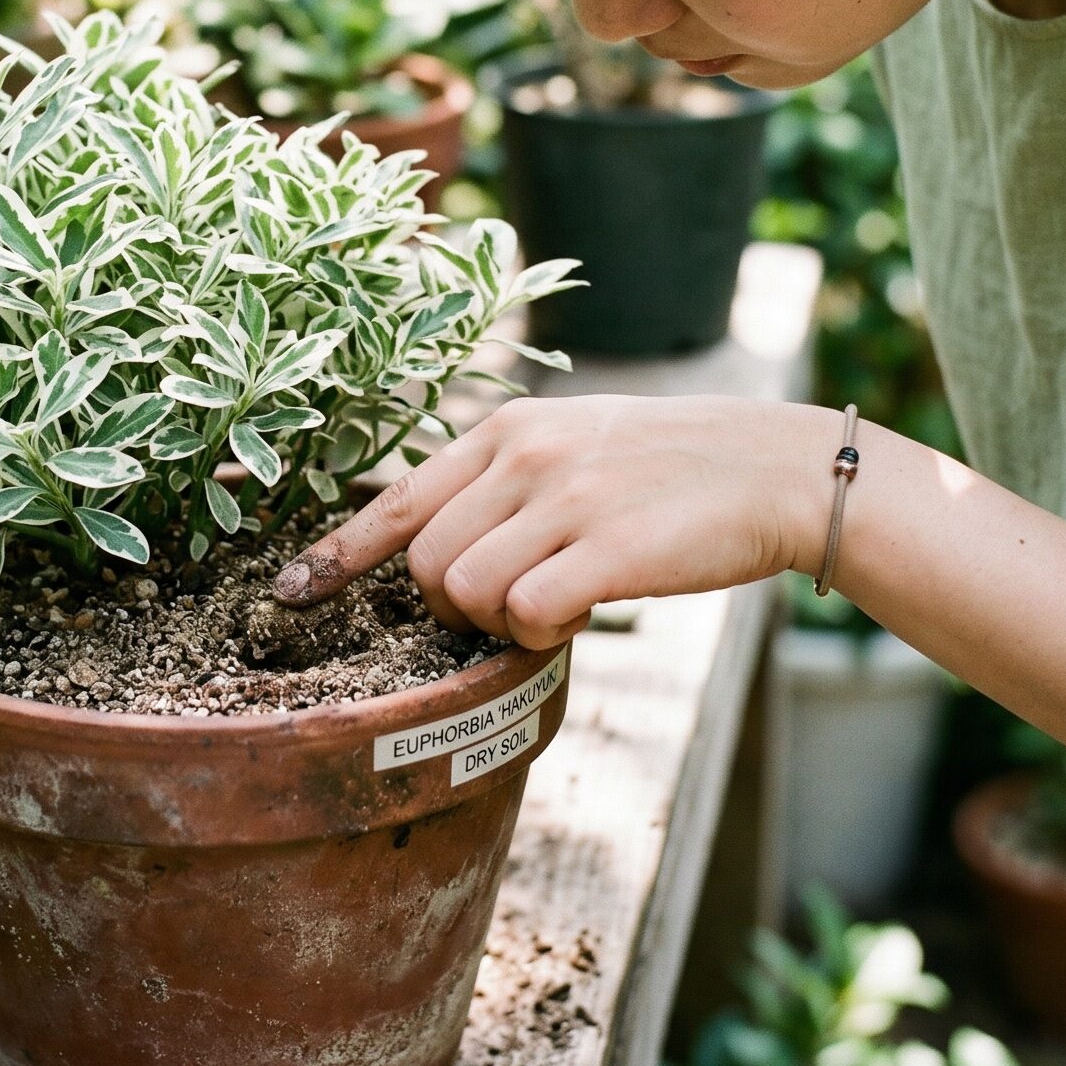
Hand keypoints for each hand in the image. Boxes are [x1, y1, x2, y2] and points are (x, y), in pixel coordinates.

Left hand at [271, 394, 838, 648]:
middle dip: (448, 606)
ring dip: (498, 624)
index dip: (340, 554)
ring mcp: (565, 499)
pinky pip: (524, 614)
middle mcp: (525, 456)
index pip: (398, 497)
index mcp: (509, 430)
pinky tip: (579, 617)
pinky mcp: (607, 548)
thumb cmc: (671, 468)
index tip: (292, 591)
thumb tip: (441, 548)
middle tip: (507, 607)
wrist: (773, 469)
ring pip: (465, 593)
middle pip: (424, 563)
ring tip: (553, 606)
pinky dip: (538, 635)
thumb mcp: (575, 443)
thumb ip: (507, 481)